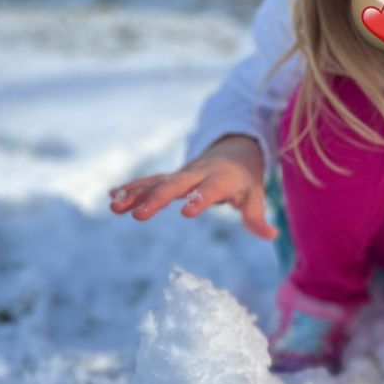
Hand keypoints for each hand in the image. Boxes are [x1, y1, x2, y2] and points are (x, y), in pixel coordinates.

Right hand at [108, 133, 279, 240]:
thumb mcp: (255, 194)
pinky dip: (132, 187)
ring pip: (156, 182)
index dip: (200, 199)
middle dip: (156, 199)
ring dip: (135, 193)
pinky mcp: (171, 177)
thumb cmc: (245, 177)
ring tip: (114, 207)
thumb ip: (257, 215)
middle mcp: (197, 173)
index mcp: (221, 178)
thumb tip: (271, 235)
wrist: (232, 149)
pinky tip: (113, 196)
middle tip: (138, 216)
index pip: (210, 189)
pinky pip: (149, 181)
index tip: (186, 212)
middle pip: (175, 185)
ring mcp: (181, 174)